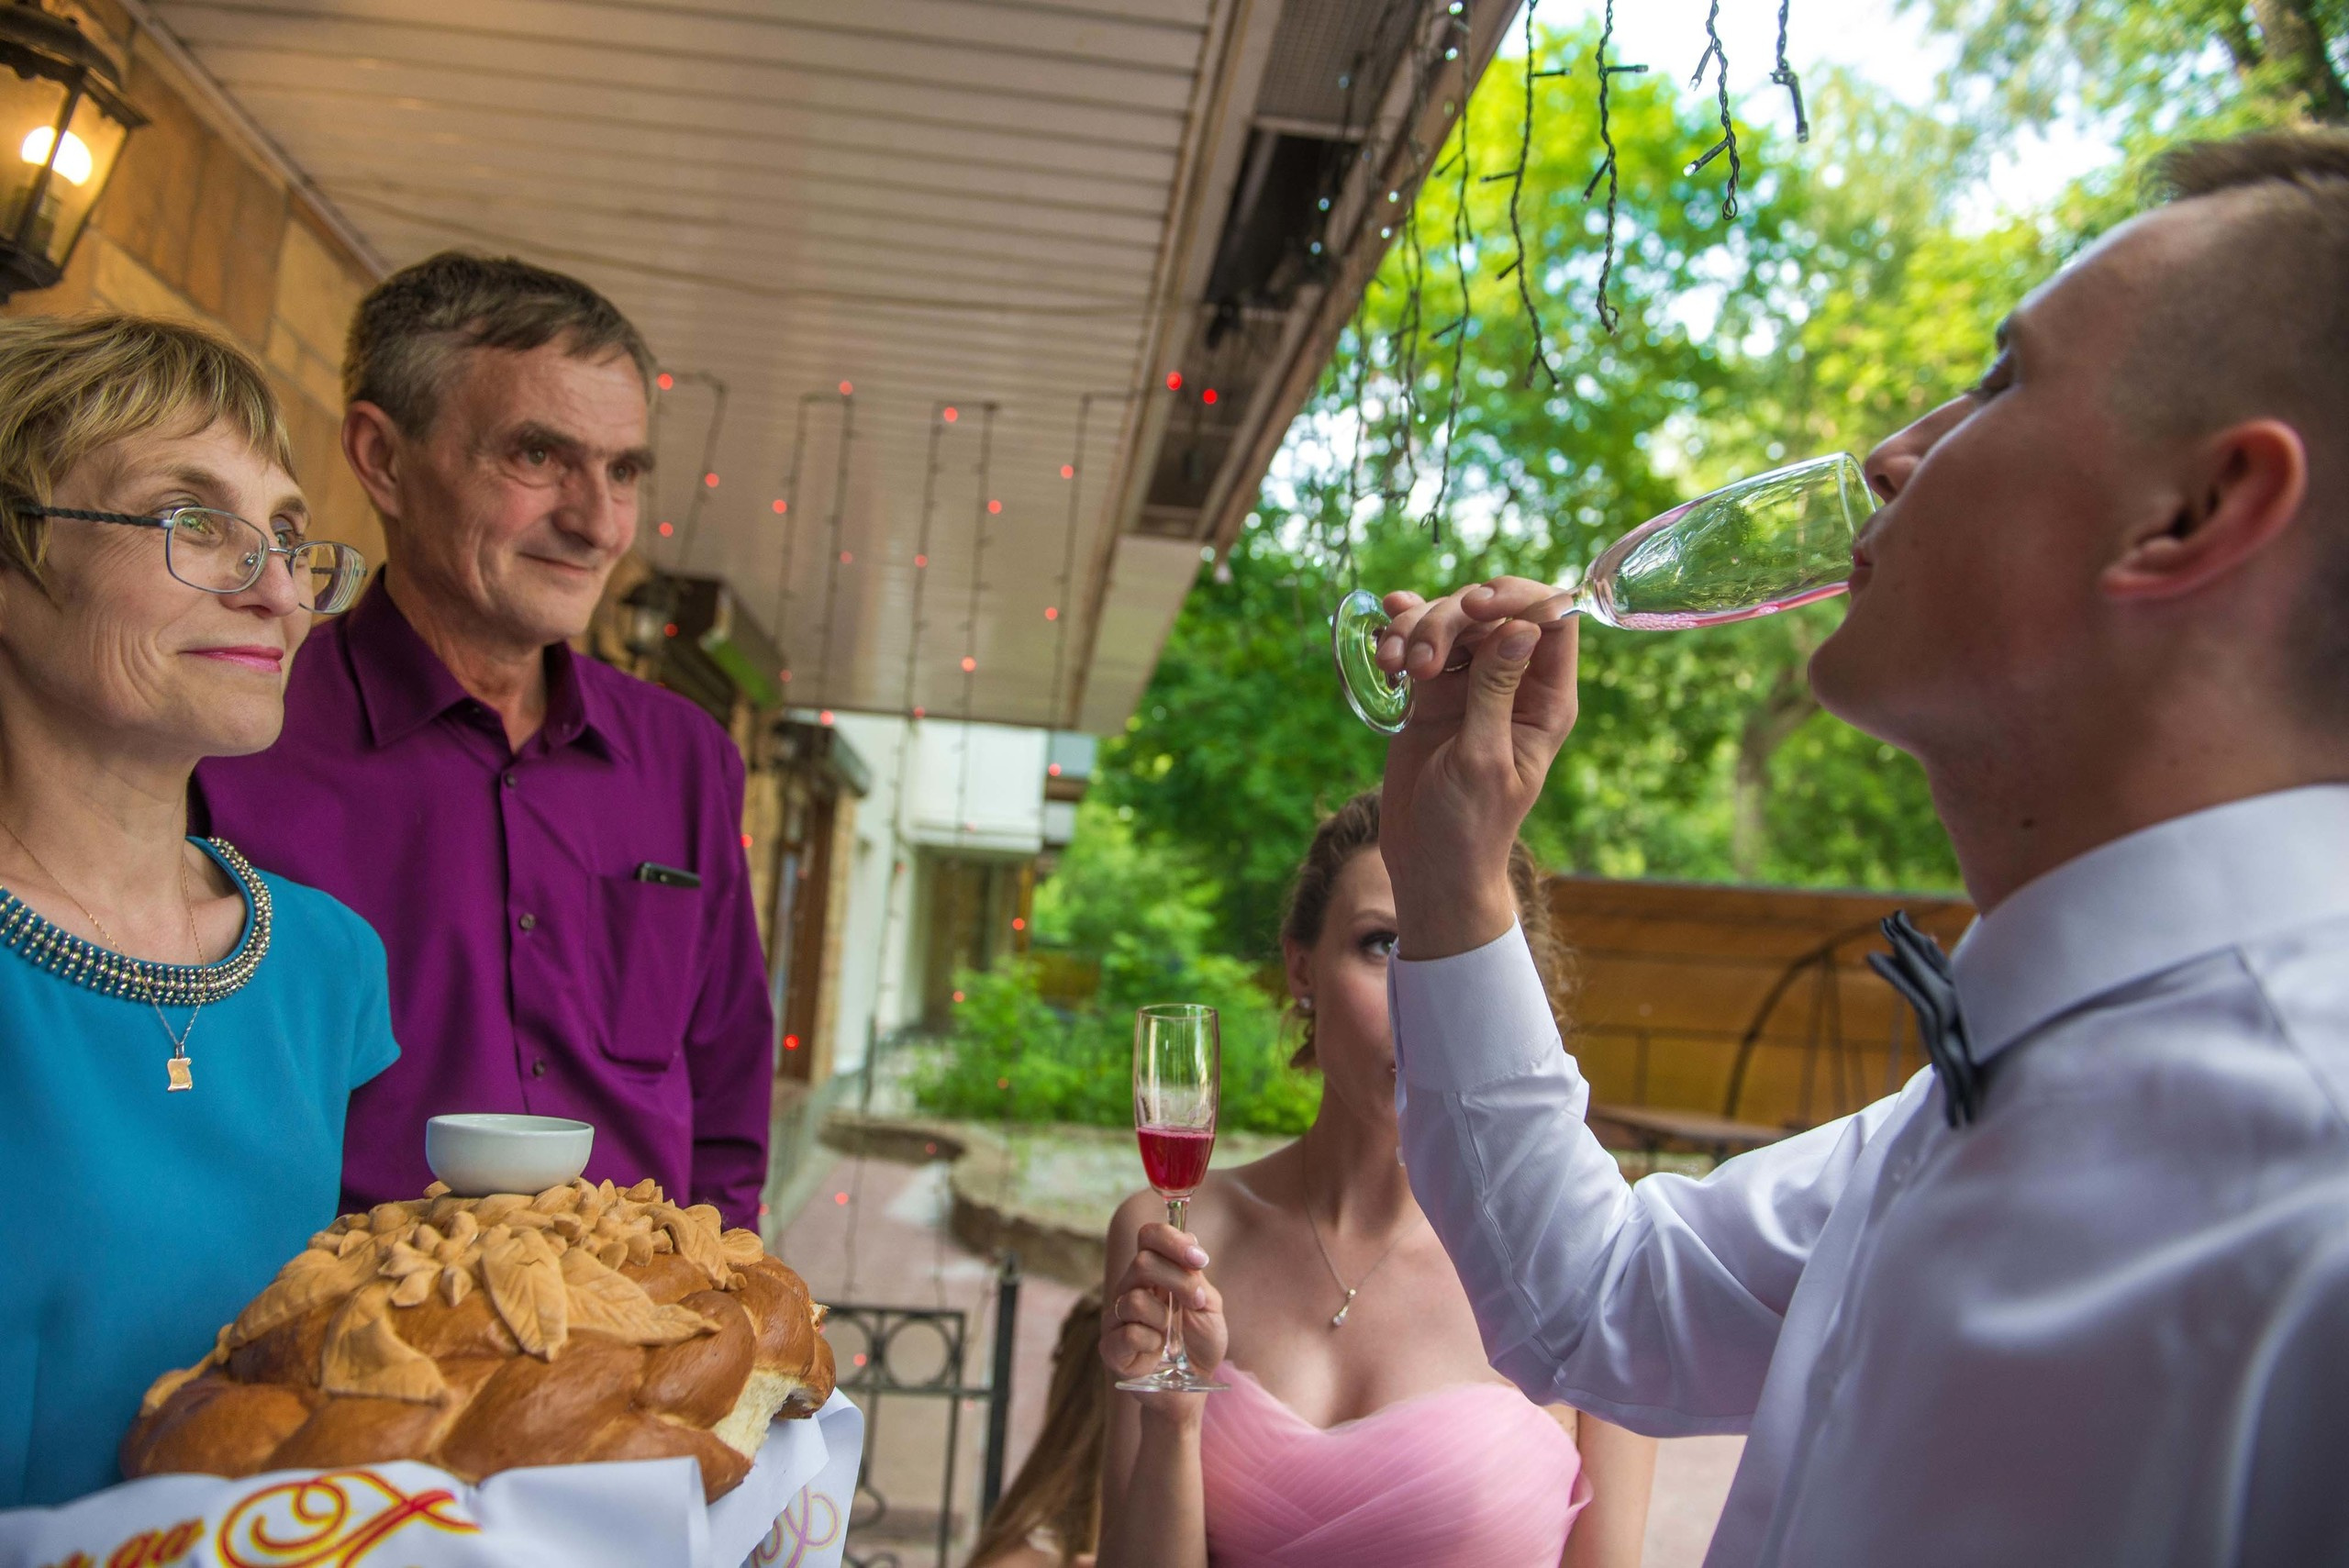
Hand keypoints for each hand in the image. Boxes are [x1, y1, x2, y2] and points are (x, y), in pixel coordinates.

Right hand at [1100, 1221, 1227, 1397]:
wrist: (1192, 1388)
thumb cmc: (1199, 1345)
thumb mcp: (1208, 1306)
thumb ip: (1195, 1274)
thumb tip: (1189, 1236)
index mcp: (1153, 1274)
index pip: (1149, 1237)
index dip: (1172, 1239)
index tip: (1199, 1259)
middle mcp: (1130, 1289)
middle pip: (1142, 1263)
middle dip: (1178, 1281)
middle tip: (1195, 1303)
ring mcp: (1117, 1318)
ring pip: (1134, 1299)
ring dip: (1165, 1318)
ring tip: (1172, 1335)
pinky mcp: (1110, 1347)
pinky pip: (1127, 1333)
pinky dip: (1151, 1342)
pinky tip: (1157, 1352)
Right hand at [1376, 577, 1579, 958]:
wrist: (1428, 864)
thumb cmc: (1469, 826)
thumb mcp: (1482, 759)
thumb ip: (1496, 691)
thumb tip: (1520, 628)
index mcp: (1545, 700)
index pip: (1552, 620)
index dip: (1519, 597)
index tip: (1476, 603)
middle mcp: (1513, 683)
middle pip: (1492, 612)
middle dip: (1451, 619)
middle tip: (1421, 660)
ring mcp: (1471, 685)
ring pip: (1452, 622)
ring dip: (1418, 630)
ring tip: (1393, 667)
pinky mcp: (1432, 693)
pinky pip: (1421, 645)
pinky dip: (1400, 636)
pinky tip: (1383, 643)